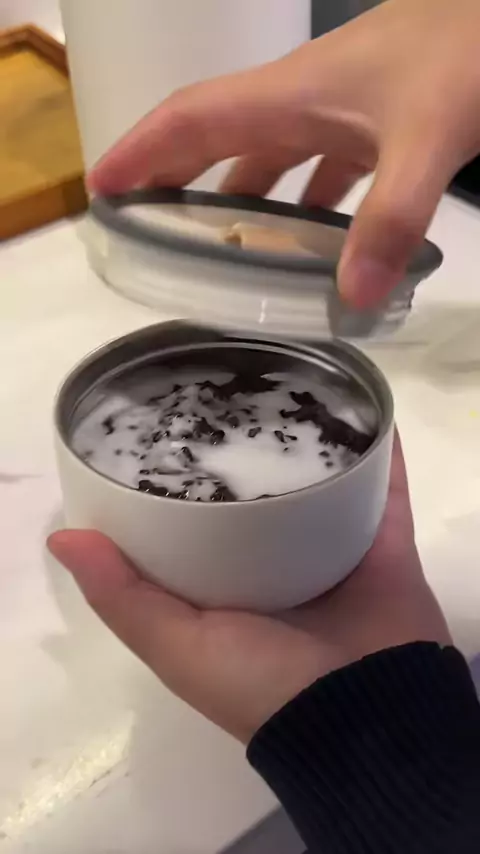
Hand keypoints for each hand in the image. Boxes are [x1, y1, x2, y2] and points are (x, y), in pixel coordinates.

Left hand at [48, 436, 450, 743]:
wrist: (368, 715)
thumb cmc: (262, 683)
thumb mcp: (177, 647)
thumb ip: (122, 597)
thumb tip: (62, 538)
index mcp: (230, 592)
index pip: (196, 529)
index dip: (174, 488)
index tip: (157, 439)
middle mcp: (281, 569)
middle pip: (260, 501)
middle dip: (244, 457)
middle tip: (227, 402)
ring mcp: (337, 553)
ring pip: (321, 487)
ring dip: (311, 448)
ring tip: (293, 390)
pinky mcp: (384, 545)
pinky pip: (385, 491)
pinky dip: (382, 457)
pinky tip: (370, 414)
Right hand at [89, 0, 479, 306]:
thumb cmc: (464, 55)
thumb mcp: (428, 137)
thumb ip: (391, 216)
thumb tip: (351, 299)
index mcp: (291, 95)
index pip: (193, 119)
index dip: (143, 151)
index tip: (105, 190)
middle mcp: (304, 99)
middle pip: (219, 138)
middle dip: (175, 177)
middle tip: (147, 226)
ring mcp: (339, 108)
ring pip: (269, 156)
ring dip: (239, 196)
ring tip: (218, 247)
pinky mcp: (373, 121)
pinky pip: (318, 167)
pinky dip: (304, 202)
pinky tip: (313, 241)